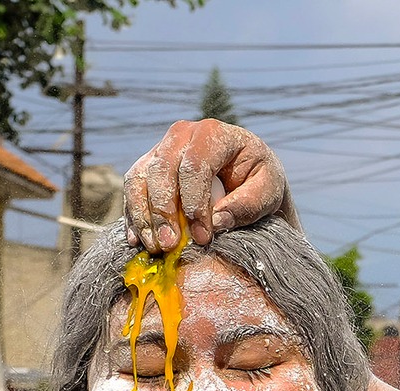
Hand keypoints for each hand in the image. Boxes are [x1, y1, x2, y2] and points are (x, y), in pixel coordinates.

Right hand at [124, 120, 290, 254]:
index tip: (203, 238)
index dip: (194, 204)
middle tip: (170, 245)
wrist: (246, 177)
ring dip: (143, 216)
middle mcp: (182, 135)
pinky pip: (132, 190)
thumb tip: (216, 221)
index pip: (194, 166)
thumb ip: (247, 204)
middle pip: (161, 170)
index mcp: (213, 134)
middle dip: (163, 211)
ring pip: (139, 179)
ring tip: (155, 246)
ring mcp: (161, 149)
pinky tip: (138, 240)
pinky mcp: (148, 168)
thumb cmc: (259, 181)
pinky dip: (133, 216)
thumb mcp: (268, 191)